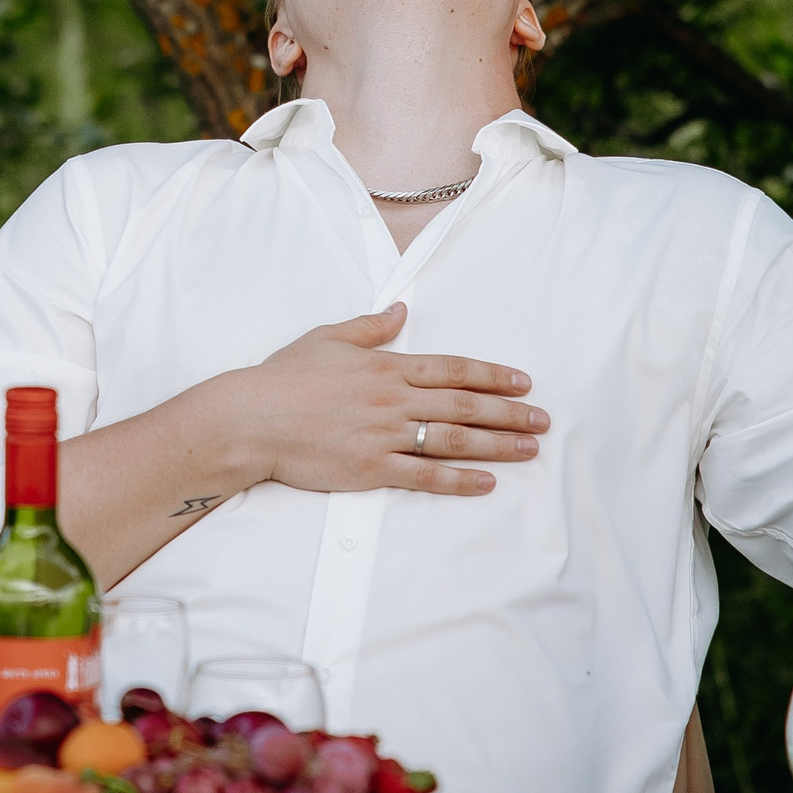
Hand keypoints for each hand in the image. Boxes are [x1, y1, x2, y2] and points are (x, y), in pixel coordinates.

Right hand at [181, 303, 544, 496]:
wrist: (249, 418)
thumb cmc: (283, 377)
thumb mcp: (328, 338)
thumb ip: (369, 326)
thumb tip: (401, 310)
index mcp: (387, 367)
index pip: (453, 369)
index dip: (492, 376)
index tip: (523, 383)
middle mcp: (394, 400)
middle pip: (464, 406)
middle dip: (509, 413)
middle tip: (543, 420)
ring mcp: (384, 435)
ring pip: (453, 440)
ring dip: (497, 445)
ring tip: (529, 449)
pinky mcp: (370, 468)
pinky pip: (424, 476)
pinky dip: (458, 480)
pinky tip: (486, 482)